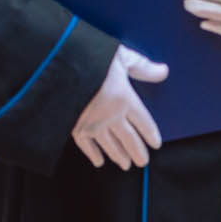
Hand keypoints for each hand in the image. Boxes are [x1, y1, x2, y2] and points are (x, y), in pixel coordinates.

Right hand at [71, 45, 168, 170]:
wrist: (56, 68)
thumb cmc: (89, 57)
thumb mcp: (120, 57)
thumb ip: (142, 67)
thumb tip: (164, 71)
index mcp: (125, 99)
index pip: (144, 122)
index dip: (151, 134)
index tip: (155, 144)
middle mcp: (111, 117)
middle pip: (130, 140)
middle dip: (138, 152)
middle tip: (142, 161)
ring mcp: (93, 125)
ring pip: (111, 147)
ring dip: (119, 156)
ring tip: (125, 164)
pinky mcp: (75, 129)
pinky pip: (87, 147)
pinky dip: (94, 155)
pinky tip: (98, 161)